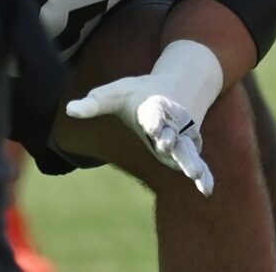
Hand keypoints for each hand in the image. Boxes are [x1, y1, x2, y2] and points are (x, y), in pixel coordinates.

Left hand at [67, 75, 214, 194]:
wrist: (180, 85)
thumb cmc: (141, 92)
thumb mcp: (116, 93)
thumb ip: (95, 103)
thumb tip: (69, 110)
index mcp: (154, 106)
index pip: (154, 114)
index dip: (154, 121)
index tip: (154, 128)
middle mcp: (172, 122)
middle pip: (173, 132)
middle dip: (171, 140)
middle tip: (168, 147)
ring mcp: (182, 136)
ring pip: (187, 149)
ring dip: (190, 161)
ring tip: (194, 174)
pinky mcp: (187, 147)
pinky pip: (197, 160)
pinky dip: (203, 173)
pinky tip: (206, 191)